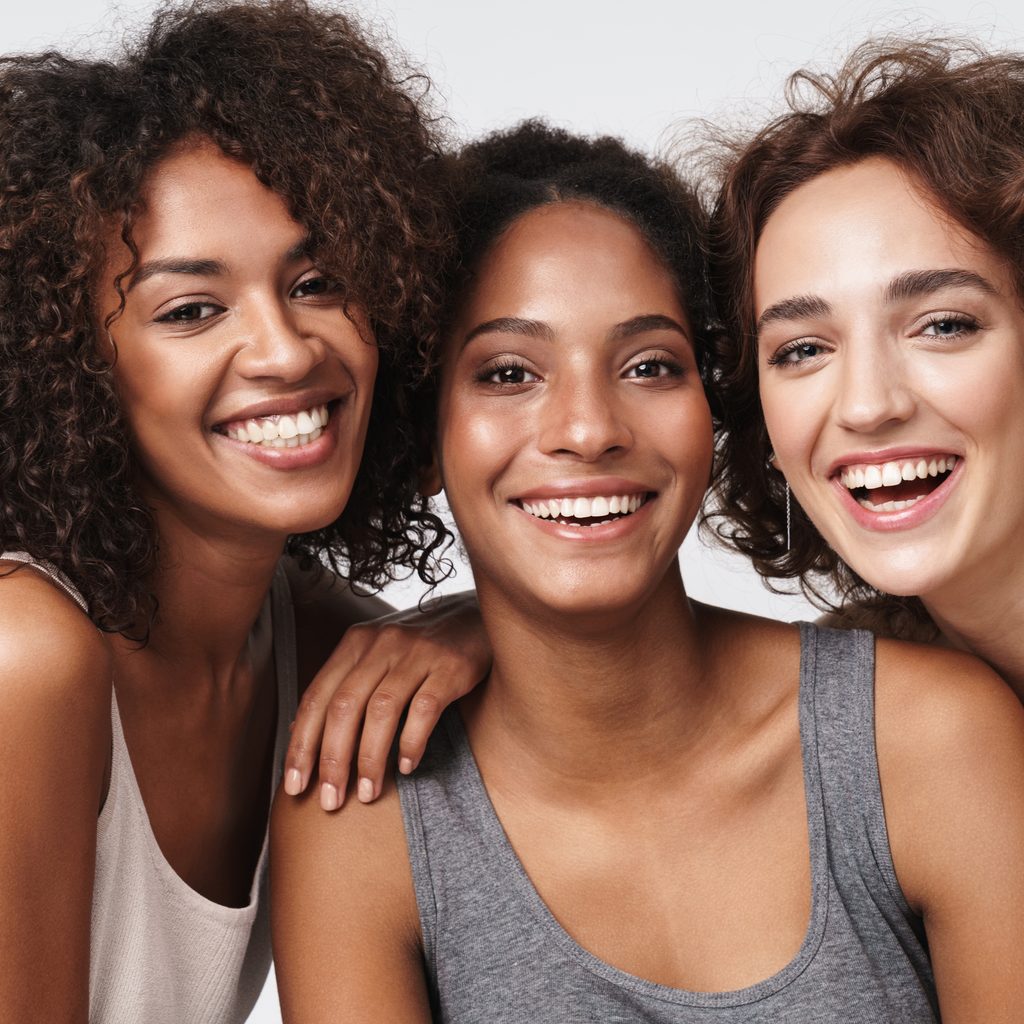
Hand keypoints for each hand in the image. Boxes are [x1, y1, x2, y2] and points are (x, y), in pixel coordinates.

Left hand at [283, 591, 488, 809]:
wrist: (476, 619)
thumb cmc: (419, 648)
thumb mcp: (376, 657)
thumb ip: (342, 687)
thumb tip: (298, 730)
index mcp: (356, 643)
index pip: (317, 697)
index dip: (302, 744)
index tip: (294, 785)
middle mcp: (382, 644)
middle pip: (345, 705)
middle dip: (333, 759)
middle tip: (331, 801)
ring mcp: (418, 653)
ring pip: (382, 709)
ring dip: (370, 758)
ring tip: (367, 793)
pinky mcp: (451, 665)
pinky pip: (425, 708)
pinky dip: (411, 741)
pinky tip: (407, 767)